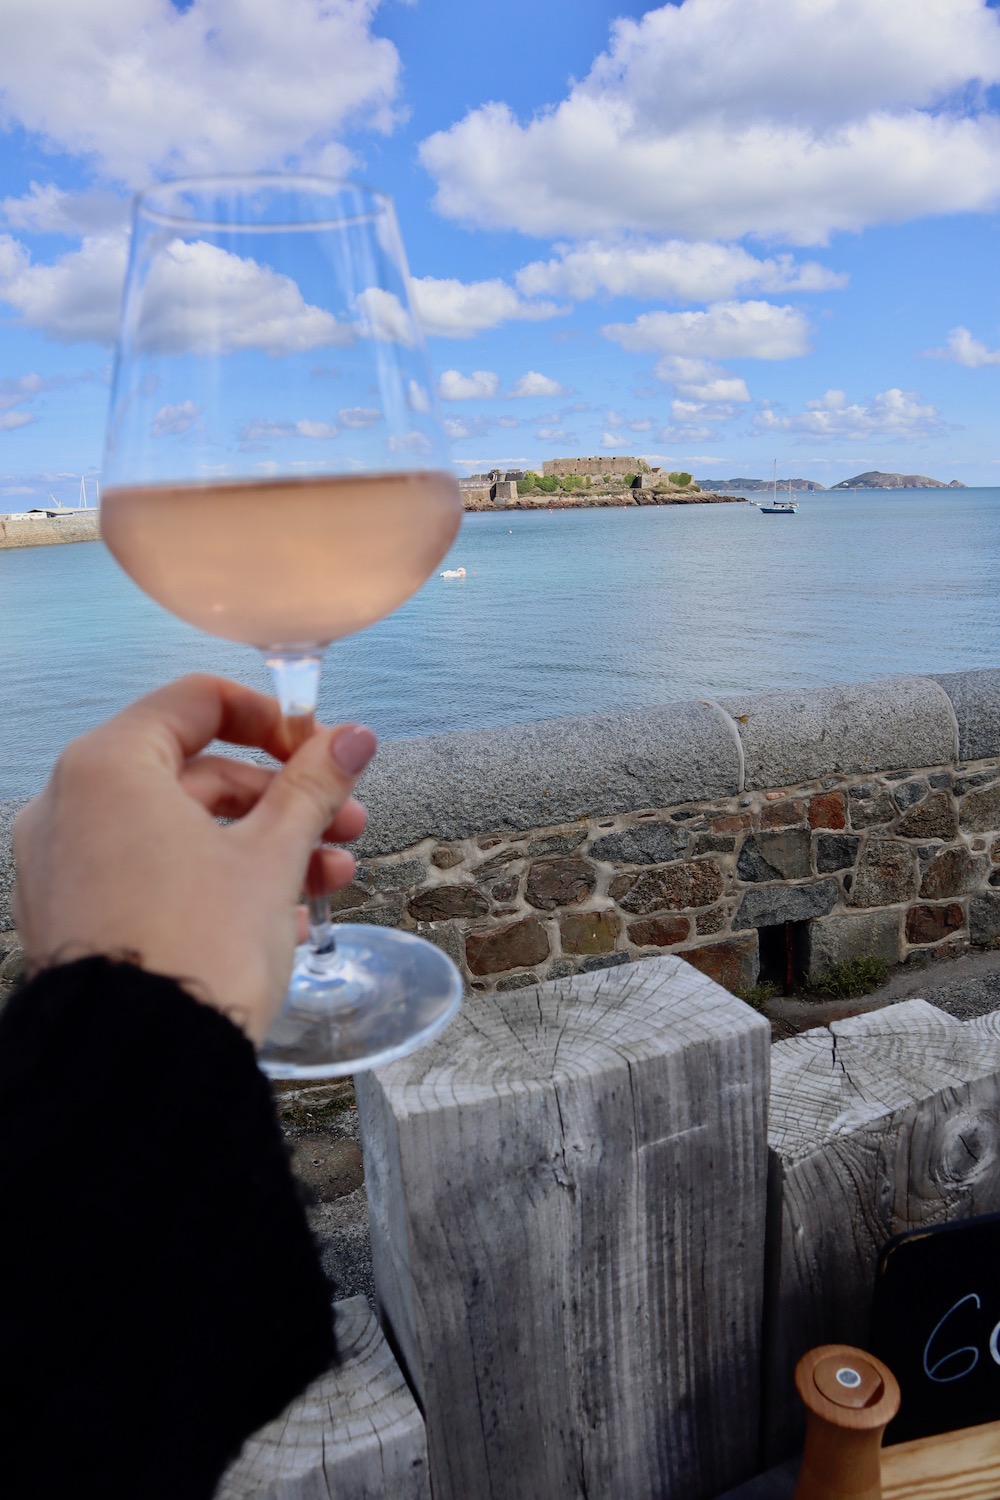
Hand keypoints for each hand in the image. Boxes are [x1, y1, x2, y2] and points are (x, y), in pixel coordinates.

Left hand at [12, 675, 375, 1044]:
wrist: (140, 1065)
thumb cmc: (197, 949)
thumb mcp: (272, 857)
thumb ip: (312, 787)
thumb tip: (352, 740)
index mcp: (109, 767)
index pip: (198, 702)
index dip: (273, 719)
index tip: (321, 750)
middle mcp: (72, 806)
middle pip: (194, 771)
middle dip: (282, 797)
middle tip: (346, 820)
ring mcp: (67, 865)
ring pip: (180, 828)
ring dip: (263, 843)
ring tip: (332, 876)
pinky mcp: (77, 916)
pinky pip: (154, 874)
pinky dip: (216, 880)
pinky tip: (283, 913)